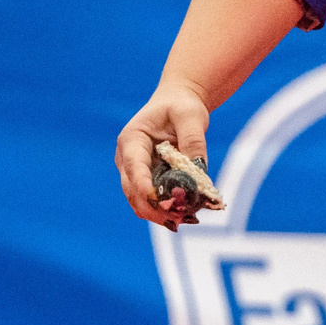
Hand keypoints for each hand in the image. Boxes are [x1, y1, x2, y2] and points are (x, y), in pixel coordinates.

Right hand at [116, 80, 212, 226]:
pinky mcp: (146, 181)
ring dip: (159, 213)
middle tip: (178, 218)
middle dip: (153, 206)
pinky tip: (185, 215)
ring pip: (140, 202)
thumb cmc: (181, 106)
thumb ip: (193, 140)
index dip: (143, 186)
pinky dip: (165, 210)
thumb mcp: (191, 116)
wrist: (176, 105)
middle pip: (132, 190)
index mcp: (132, 139)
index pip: (134, 166)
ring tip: (185, 219)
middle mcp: (127, 159)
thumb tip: (198, 170)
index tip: (157, 200)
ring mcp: (134, 173)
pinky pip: (151, 202)